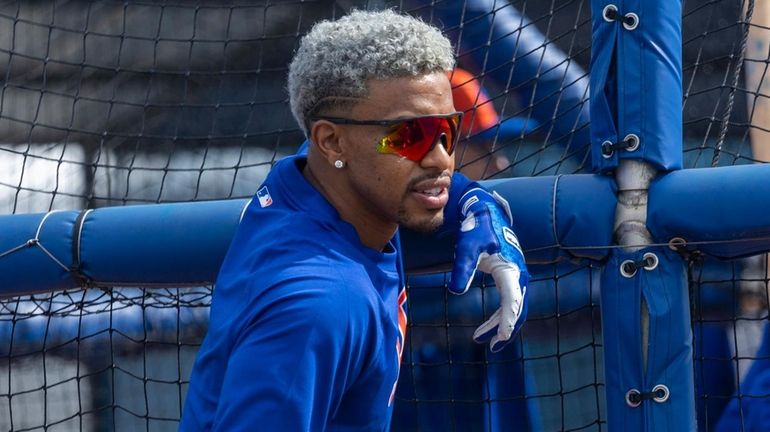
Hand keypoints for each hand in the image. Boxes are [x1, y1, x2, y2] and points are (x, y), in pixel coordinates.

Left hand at [448, 187, 528, 352]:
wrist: (484, 214)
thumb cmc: (475, 230)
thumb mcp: (466, 249)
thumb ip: (462, 269)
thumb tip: (456, 291)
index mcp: (511, 270)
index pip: (512, 301)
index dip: (507, 321)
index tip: (501, 338)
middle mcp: (519, 274)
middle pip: (518, 309)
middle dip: (506, 329)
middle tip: (492, 347)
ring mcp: (517, 276)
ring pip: (514, 308)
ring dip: (500, 325)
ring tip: (480, 339)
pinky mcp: (511, 276)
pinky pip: (509, 302)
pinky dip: (499, 316)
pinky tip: (486, 327)